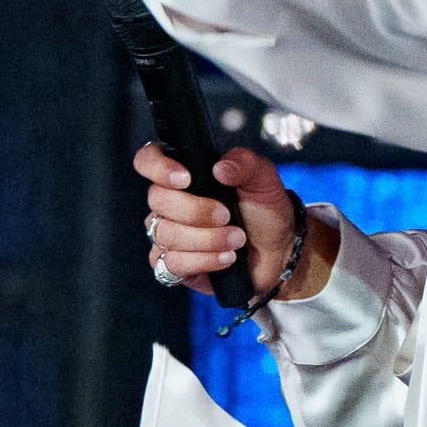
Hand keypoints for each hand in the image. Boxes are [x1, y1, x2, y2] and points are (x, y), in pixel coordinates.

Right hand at [138, 144, 320, 298]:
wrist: (278, 250)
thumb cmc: (264, 210)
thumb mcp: (262, 178)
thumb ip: (244, 163)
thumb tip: (220, 168)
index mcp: (184, 174)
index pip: (148, 161)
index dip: (158, 167)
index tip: (186, 179)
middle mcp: (169, 203)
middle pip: (158, 200)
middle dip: (196, 210)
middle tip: (227, 215)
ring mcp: (168, 235)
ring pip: (166, 234)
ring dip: (207, 238)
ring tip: (237, 239)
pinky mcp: (173, 265)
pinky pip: (172, 263)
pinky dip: (204, 260)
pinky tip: (226, 259)